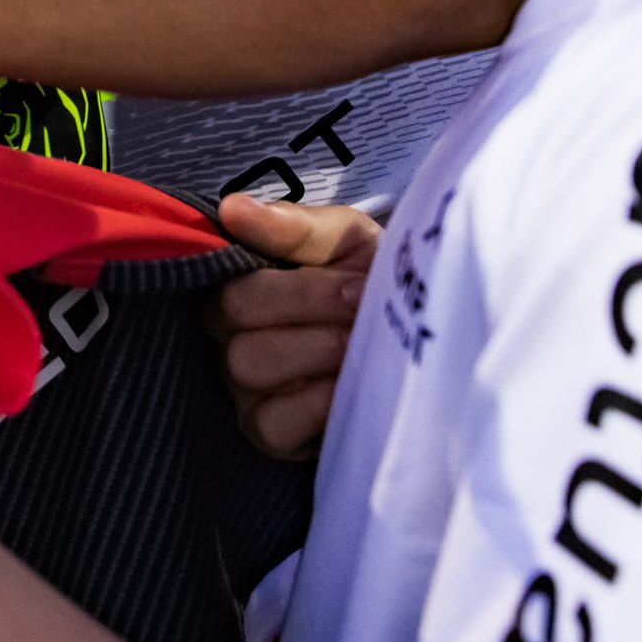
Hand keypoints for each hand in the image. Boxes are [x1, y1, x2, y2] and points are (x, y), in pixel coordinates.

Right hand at [213, 193, 380, 458]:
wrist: (412, 334)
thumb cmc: (368, 278)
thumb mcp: (346, 240)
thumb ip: (295, 227)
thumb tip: (233, 208)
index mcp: (239, 281)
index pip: (233, 283)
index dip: (298, 287)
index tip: (353, 282)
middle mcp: (229, 333)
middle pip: (236, 320)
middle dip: (313, 312)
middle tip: (363, 311)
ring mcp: (243, 386)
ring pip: (249, 366)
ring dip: (316, 352)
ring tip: (358, 346)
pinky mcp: (267, 433)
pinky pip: (271, 423)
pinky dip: (313, 404)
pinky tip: (345, 388)